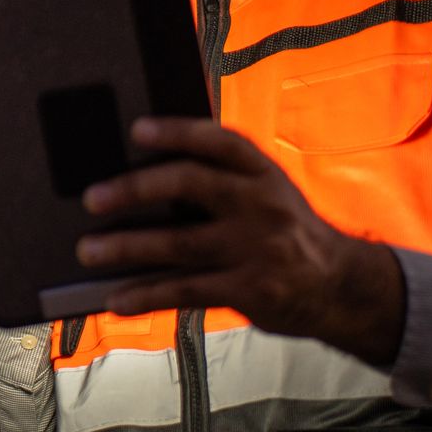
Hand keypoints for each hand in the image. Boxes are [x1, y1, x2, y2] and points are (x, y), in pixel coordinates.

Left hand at [75, 117, 403, 366]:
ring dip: (126, 247)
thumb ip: (225, 180)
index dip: (178, 132)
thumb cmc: (287, 231)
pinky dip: (147, 295)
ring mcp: (257, 249)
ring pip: (180, 244)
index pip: (219, 142)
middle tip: (91, 197)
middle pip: (191, 184)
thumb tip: (147, 176)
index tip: (137, 130)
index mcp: (263, 172)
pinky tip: (116, 300)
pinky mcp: (250, 290)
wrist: (342, 287)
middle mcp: (262, 204)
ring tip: (88, 250)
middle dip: (136, 188)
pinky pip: (187, 291)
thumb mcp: (270, 192)